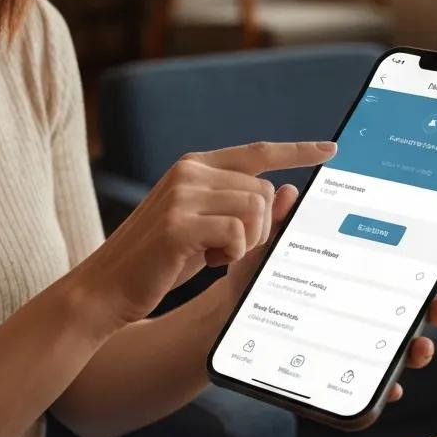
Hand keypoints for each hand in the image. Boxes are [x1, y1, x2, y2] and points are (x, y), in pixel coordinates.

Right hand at [74, 140, 337, 331]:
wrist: (106, 287)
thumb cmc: (158, 261)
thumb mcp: (207, 231)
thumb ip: (244, 210)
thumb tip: (293, 191)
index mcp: (194, 166)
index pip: (257, 152)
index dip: (297, 150)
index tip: (331, 149)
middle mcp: (189, 171)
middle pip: (264, 191)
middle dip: (258, 228)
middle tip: (222, 249)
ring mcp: (182, 193)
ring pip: (256, 211)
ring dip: (244, 243)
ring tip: (209, 254)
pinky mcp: (178, 222)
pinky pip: (238, 233)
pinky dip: (230, 254)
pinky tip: (203, 261)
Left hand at [216, 184, 436, 402]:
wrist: (232, 316)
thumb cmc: (256, 276)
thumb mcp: (265, 246)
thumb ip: (280, 221)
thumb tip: (290, 192)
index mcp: (359, 267)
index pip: (409, 261)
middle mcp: (367, 303)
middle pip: (418, 304)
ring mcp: (359, 337)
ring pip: (403, 344)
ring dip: (420, 347)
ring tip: (418, 346)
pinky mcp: (343, 369)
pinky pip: (372, 382)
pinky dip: (385, 385)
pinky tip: (388, 386)